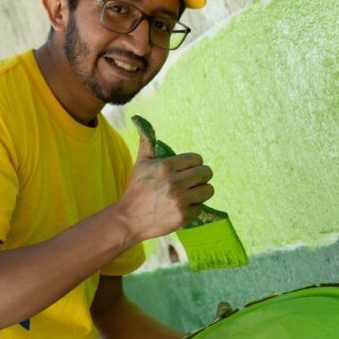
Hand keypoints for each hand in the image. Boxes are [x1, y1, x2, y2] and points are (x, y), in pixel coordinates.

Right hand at [120, 122, 214, 239]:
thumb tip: (138, 119)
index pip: (197, 159)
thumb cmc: (136, 189)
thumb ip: (146, 142)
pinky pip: (200, 208)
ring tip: (191, 193)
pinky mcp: (183, 216)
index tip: (188, 169)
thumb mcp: (141, 163)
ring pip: (208, 190)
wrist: (129, 219)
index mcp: (166, 166)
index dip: (194, 164)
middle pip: (206, 173)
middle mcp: (175, 182)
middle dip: (201, 176)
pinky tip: (182, 208)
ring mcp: (180, 200)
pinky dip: (193, 208)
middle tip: (193, 181)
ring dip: (201, 192)